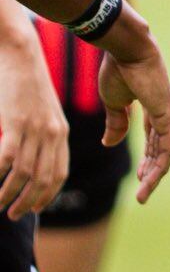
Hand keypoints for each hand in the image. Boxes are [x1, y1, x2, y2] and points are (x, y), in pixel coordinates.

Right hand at [0, 37, 67, 219]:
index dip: (47, 195)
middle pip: (44, 179)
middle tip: (13, 216)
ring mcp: (34, 128)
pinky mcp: (15, 123)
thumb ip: (41, 134)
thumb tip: (31, 157)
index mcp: (60, 132)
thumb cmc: (26, 84)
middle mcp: (52, 133)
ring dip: (10, 196)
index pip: (59, 173)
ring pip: (24, 174)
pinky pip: (7, 159)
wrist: (21, 55)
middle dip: (29, 202)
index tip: (34, 209)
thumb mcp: (42, 111)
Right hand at [96, 11, 169, 204]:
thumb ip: (116, 123)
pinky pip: (167, 147)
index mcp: (152, 106)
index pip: (154, 138)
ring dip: (154, 175)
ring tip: (144, 195)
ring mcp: (168, 114)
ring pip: (165, 153)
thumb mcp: (114, 102)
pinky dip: (160, 166)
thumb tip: (111, 143)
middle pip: (161, 148)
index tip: (139, 175)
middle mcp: (164, 111)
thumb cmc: (118, 69)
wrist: (125, 49)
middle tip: (143, 192)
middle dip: (152, 171)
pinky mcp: (167, 115)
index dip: (148, 158)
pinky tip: (150, 180)